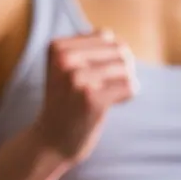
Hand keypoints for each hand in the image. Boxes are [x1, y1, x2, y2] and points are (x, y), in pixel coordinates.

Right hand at [34, 31, 137, 164]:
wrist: (51, 142)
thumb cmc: (66, 105)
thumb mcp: (67, 70)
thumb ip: (88, 50)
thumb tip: (118, 41)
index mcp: (57, 47)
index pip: (105, 36)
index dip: (111, 56)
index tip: (101, 75)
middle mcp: (65, 59)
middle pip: (119, 49)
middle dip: (124, 68)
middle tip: (115, 87)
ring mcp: (77, 78)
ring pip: (125, 67)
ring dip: (127, 82)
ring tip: (115, 95)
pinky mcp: (91, 99)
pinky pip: (129, 86)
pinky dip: (129, 95)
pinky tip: (116, 104)